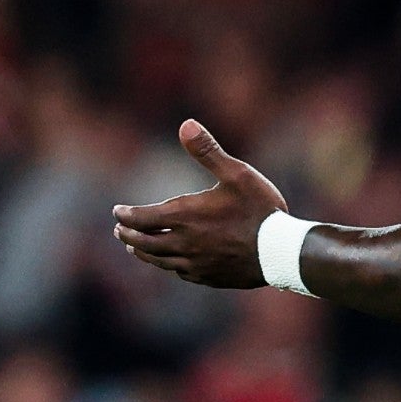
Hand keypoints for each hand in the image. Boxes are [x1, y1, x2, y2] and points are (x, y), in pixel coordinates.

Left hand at [112, 120, 285, 287]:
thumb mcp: (238, 174)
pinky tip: (170, 262)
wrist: (283, 252)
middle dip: (127, 235)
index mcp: (184, 216)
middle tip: (119, 230)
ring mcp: (195, 263)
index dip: (125, 215)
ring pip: (158, 261)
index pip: (140, 218)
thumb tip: (186, 124)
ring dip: (143, 252)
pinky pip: (180, 273)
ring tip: (135, 248)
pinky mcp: (209, 277)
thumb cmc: (261, 210)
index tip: (117, 211)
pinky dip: (168, 265)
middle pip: (143, 242)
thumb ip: (208, 151)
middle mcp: (183, 243)